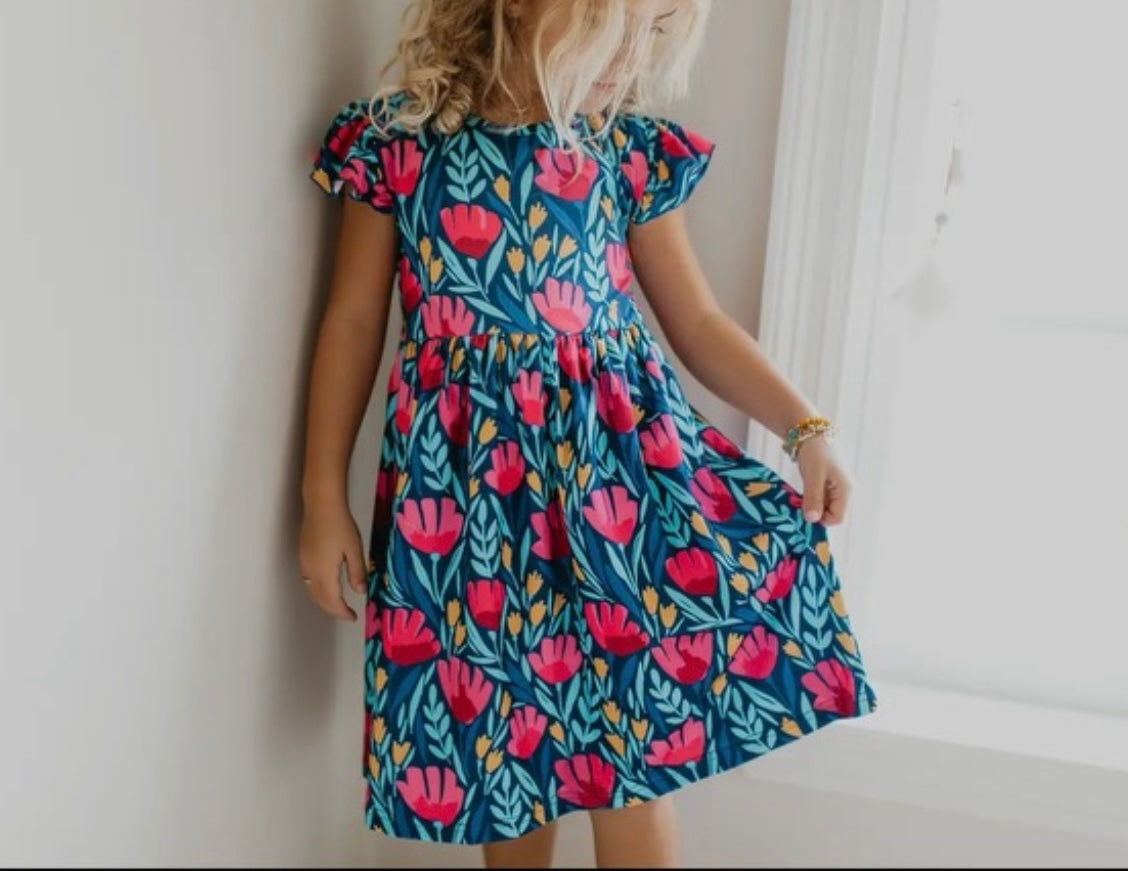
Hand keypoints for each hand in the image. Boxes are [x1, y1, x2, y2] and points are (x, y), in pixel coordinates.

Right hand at [298, 500, 367, 620]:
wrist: (322, 505)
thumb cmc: (340, 524)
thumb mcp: (354, 549)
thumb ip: (357, 573)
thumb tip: (359, 592)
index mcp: (324, 572)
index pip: (332, 601)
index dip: (342, 612)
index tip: (352, 617)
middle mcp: (310, 571)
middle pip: (319, 599)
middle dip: (333, 610)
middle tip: (346, 614)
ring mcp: (304, 563)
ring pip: (311, 591)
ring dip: (324, 601)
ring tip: (338, 604)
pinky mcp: (302, 556)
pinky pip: (307, 581)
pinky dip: (316, 591)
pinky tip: (326, 587)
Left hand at [795, 435, 852, 525]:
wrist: (811, 433)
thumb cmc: (814, 453)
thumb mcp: (813, 477)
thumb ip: (813, 499)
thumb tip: (812, 519)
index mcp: (846, 490)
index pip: (837, 518)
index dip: (821, 519)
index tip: (804, 509)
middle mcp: (845, 491)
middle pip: (831, 514)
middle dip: (815, 511)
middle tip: (799, 501)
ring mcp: (837, 488)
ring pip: (825, 507)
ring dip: (811, 504)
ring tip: (800, 494)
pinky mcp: (828, 485)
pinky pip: (821, 499)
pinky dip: (810, 498)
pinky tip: (803, 490)